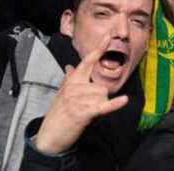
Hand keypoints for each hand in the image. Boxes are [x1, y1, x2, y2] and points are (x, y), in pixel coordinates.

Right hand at [34, 36, 128, 155]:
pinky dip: (115, 105)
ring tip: (86, 114)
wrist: (49, 136)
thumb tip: (69, 66)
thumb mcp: (62, 94)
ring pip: (103, 97)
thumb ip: (69, 78)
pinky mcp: (83, 112)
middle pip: (102, 86)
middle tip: (86, 110)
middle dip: (99, 100)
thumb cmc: (58, 115)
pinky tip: (123, 100)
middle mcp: (75, 86)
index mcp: (72, 80)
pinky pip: (104, 105)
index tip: (109, 36)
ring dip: (99, 107)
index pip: (88, 61)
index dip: (99, 48)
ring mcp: (79, 98)